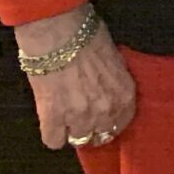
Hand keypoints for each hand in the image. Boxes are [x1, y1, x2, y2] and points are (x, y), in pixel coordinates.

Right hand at [19, 7, 137, 149]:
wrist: (59, 32)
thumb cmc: (87, 37)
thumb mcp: (114, 60)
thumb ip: (113, 83)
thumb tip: (106, 90)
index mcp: (124, 94)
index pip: (121, 124)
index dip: (108, 121)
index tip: (99, 117)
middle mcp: (106, 110)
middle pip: (100, 136)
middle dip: (90, 127)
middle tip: (78, 114)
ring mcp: (80, 116)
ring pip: (77, 140)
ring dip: (69, 130)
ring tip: (62, 113)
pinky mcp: (54, 117)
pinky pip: (53, 141)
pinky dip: (50, 133)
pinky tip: (49, 120)